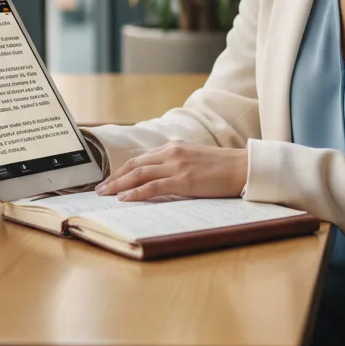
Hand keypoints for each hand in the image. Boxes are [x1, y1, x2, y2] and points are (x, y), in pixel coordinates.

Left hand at [94, 142, 247, 201]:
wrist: (244, 167)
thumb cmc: (224, 167)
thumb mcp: (196, 159)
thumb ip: (177, 164)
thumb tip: (161, 178)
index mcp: (174, 147)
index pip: (141, 159)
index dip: (123, 170)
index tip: (110, 180)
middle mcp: (172, 152)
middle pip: (134, 165)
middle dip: (114, 178)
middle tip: (100, 189)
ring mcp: (177, 165)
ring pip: (138, 174)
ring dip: (118, 185)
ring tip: (104, 195)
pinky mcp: (183, 180)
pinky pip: (152, 186)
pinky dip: (135, 193)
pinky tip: (124, 198)